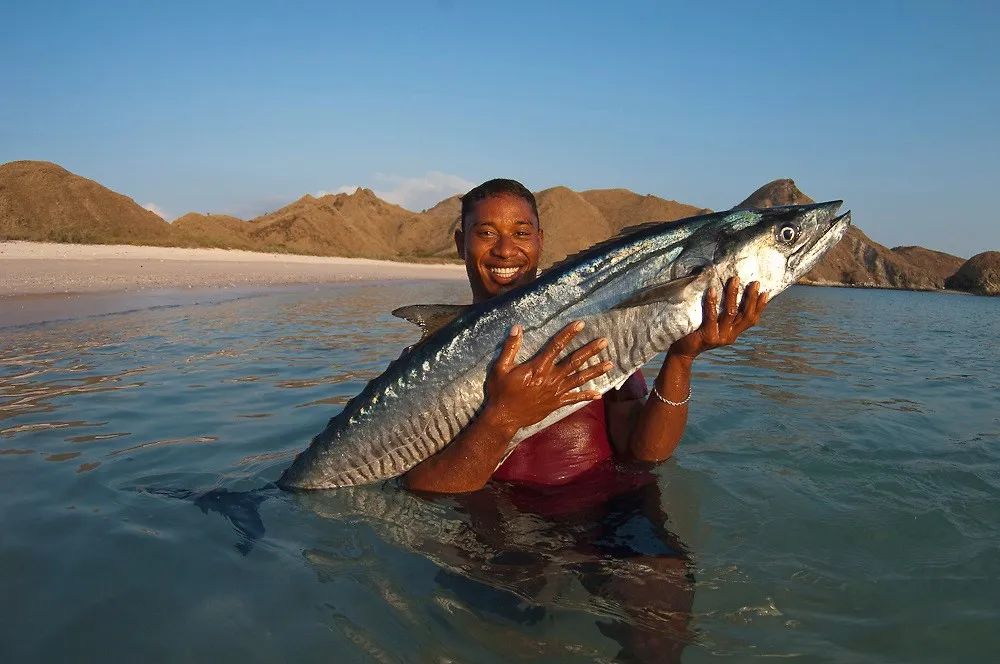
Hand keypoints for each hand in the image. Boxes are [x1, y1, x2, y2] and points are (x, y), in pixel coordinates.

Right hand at [485, 321, 612, 433]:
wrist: (504, 418)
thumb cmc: (501, 392)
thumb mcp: (500, 368)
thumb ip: (510, 347)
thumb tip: (517, 327)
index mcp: (538, 367)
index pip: (556, 346)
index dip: (569, 334)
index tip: (581, 324)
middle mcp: (551, 378)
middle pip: (575, 361)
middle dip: (590, 350)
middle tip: (604, 341)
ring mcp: (556, 391)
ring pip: (579, 378)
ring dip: (595, 370)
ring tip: (610, 364)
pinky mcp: (556, 403)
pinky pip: (574, 399)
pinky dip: (587, 396)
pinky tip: (599, 393)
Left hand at [669, 277, 768, 358]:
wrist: (682, 352)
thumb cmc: (696, 333)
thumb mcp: (714, 326)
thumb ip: (722, 316)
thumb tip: (730, 293)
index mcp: (733, 333)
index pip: (751, 319)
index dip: (760, 307)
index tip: (766, 293)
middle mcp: (729, 336)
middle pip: (745, 315)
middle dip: (751, 298)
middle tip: (755, 282)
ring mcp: (719, 336)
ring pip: (730, 313)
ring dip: (733, 295)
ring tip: (734, 280)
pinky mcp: (707, 336)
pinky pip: (711, 316)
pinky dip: (712, 302)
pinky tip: (712, 290)